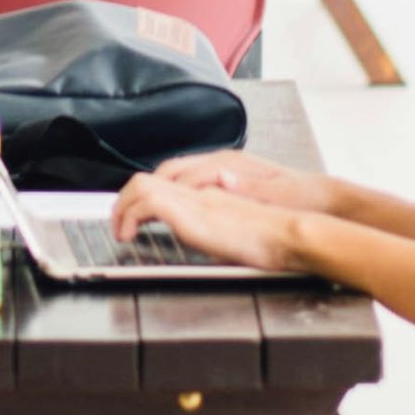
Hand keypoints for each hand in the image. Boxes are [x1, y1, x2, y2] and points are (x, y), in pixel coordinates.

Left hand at [110, 174, 302, 271]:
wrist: (295, 234)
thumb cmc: (279, 236)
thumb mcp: (243, 227)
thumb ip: (221, 224)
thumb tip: (203, 234)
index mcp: (216, 188)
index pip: (169, 180)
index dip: (145, 196)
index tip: (135, 215)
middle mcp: (203, 186)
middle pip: (152, 178)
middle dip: (127, 199)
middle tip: (119, 222)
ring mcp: (198, 197)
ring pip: (143, 184)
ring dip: (123, 207)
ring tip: (120, 230)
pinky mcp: (194, 211)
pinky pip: (149, 202)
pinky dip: (131, 216)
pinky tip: (129, 235)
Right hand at [152, 151, 339, 215]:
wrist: (320, 199)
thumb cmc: (299, 199)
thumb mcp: (277, 195)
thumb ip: (248, 187)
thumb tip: (220, 179)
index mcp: (230, 165)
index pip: (180, 174)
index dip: (154, 192)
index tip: (135, 211)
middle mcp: (223, 161)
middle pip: (172, 170)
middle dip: (144, 189)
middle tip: (124, 211)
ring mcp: (224, 166)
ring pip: (178, 174)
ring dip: (155, 189)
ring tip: (136, 210)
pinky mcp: (228, 176)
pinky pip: (189, 180)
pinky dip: (171, 191)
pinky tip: (166, 205)